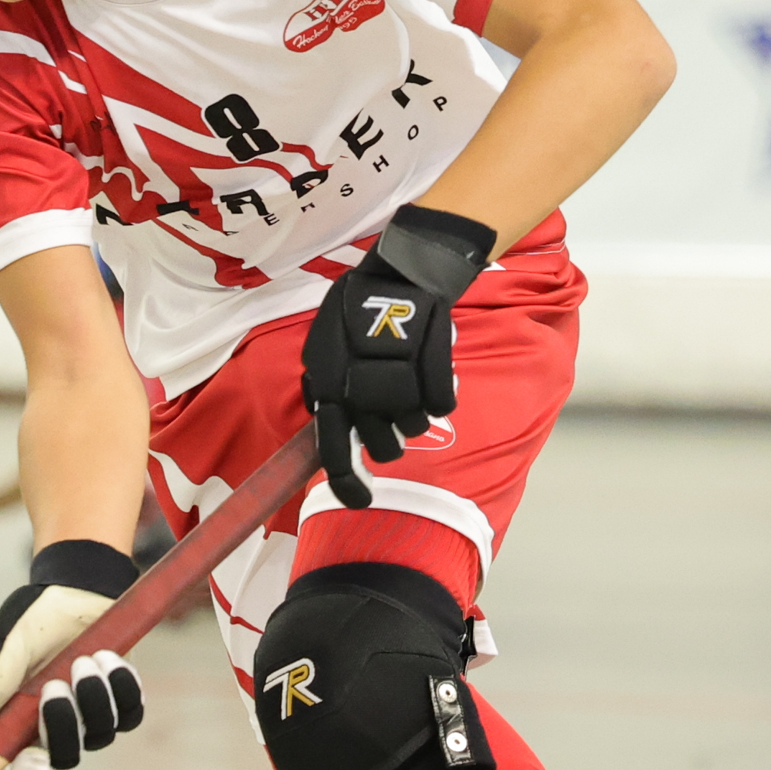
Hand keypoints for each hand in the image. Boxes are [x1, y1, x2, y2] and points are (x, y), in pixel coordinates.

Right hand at [0, 538, 144, 769]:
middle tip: (57, 684)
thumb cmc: (35, 621)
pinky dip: (122, 686)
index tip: (33, 763)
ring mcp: (93, 719)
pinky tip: (108, 657)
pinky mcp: (123, 702)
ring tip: (85, 658)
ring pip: (101, 734)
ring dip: (94, 697)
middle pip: (66, 757)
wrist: (75, 589)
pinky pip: (131, 712)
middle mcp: (59, 730)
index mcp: (23, 725)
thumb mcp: (7, 640)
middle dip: (63, 724)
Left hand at [300, 202, 494, 507]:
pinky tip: (435, 373)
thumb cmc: (361, 310)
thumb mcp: (327, 345)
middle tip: (396, 407)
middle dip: (392, 436)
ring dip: (417, 409)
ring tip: (413, 377)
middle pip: (383, 445)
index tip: (363, 500)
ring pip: (415, 426)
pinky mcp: (431, 362)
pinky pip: (442, 403)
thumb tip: (327, 427)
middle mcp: (358, 385)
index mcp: (328, 383)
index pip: (332, 447)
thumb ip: (327, 388)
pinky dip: (443, 392)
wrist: (402, 269)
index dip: (347, 482)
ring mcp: (396, 375)